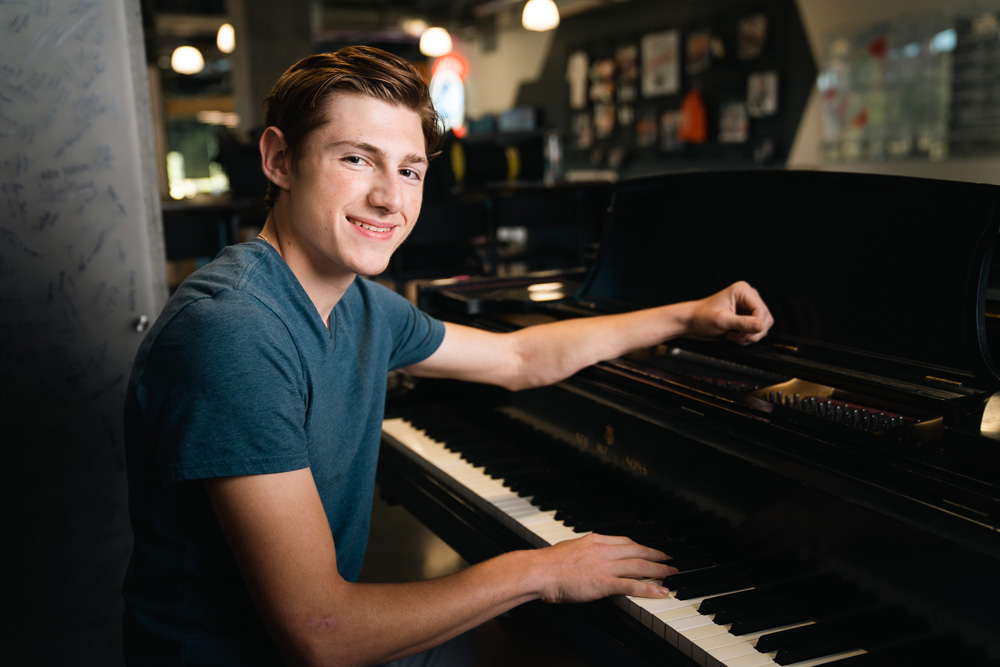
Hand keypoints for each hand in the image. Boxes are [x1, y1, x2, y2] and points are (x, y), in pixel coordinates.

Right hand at [533, 533, 678, 603]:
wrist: (540, 571)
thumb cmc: (548, 563)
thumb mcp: (569, 549)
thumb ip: (582, 551)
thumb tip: (585, 556)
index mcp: (595, 541)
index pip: (624, 541)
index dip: (640, 545)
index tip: (648, 548)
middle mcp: (603, 550)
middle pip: (637, 550)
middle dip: (655, 554)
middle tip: (669, 559)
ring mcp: (605, 566)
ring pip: (639, 565)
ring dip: (659, 569)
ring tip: (671, 573)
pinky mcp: (604, 583)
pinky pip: (633, 585)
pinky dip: (650, 588)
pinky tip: (661, 591)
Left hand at [687, 281, 772, 344]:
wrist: (692, 321)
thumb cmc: (701, 316)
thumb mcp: (722, 321)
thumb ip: (742, 323)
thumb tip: (760, 325)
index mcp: (742, 291)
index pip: (761, 310)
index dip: (756, 325)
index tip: (746, 334)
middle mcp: (747, 296)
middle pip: (765, 318)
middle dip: (752, 332)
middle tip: (737, 336)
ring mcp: (747, 306)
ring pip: (762, 325)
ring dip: (749, 335)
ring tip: (733, 335)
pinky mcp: (746, 315)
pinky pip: (755, 329)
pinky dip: (746, 336)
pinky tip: (734, 335)